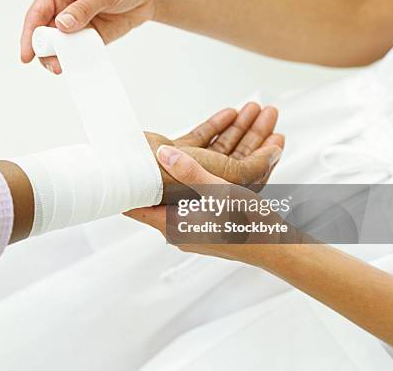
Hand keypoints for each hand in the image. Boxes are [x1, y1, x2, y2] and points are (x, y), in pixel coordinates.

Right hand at [21, 0, 167, 73]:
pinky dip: (76, 59)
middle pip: (44, 33)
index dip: (30, 34)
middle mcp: (62, 6)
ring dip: (60, 57)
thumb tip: (61, 24)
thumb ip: (82, 9)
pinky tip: (77, 65)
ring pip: (59, 45)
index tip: (27, 55)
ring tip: (64, 67)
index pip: (37, 13)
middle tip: (52, 65)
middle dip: (45, 50)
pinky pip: (77, 50)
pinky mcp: (89, 36)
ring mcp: (75, 23)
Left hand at [126, 142, 290, 265]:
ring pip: (180, 188)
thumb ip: (191, 172)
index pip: (134, 206)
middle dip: (157, 165)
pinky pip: (195, 193)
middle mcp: (178, 227)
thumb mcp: (221, 192)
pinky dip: (199, 175)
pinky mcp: (206, 222)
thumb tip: (162, 155)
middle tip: (145, 143)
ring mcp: (192, 225)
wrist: (280, 249)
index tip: (113, 167)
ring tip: (168, 150)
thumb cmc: (252, 226)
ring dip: (184, 165)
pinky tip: (206, 158)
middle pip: (157, 192)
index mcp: (174, 223)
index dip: (124, 187)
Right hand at [144, 102, 283, 203]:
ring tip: (254, 107)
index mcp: (215, 205)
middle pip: (236, 163)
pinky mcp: (170, 163)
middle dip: (254, 136)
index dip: (264, 162)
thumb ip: (244, 168)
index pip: (248, 182)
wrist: (124, 172)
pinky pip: (199, 145)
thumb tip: (264, 154)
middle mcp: (201, 195)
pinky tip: (228, 113)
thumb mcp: (221, 181)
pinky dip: (214, 129)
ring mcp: (186, 179)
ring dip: (238, 129)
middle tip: (269, 112)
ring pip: (219, 152)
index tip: (278, 142)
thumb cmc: (173, 186)